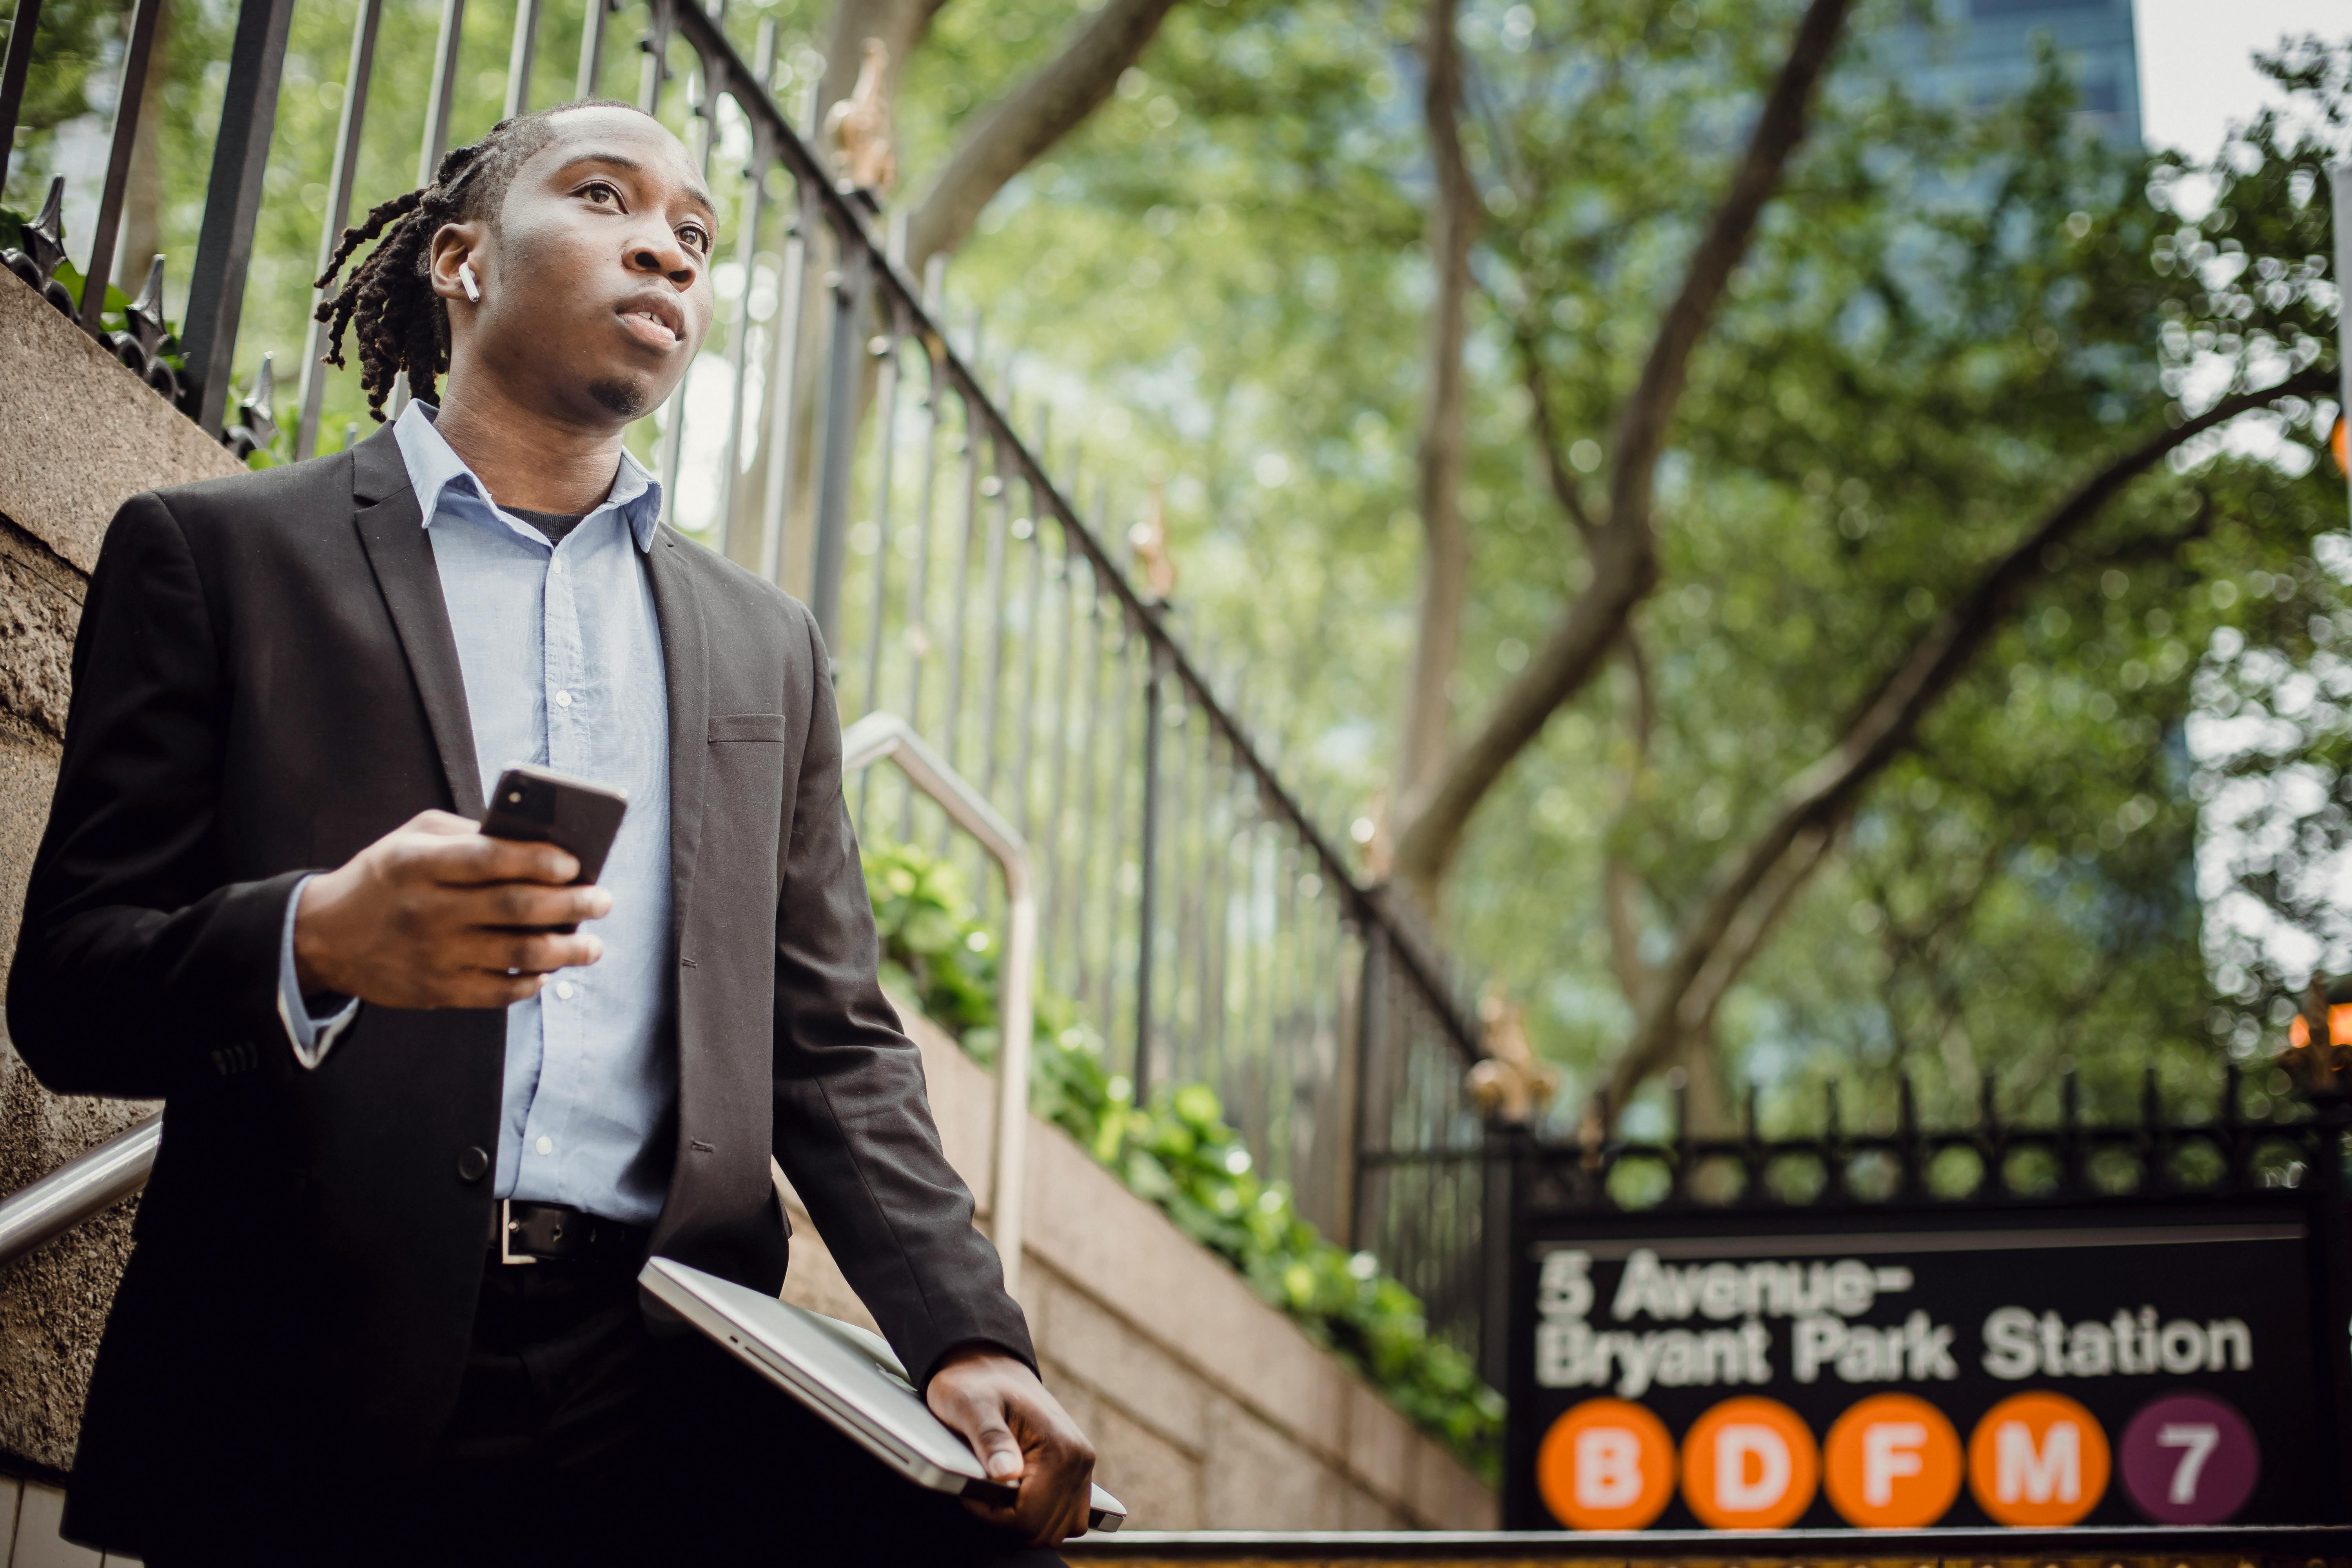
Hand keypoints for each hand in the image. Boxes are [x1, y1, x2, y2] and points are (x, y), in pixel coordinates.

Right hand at [293, 809, 611, 1008]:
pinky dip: (532, 982)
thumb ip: (469, 834)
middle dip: (571, 905)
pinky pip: (498, 992)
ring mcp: (433, 954)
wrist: (324, 936)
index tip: (575, 865)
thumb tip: (535, 841)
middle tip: (604, 901)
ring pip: (516, 954)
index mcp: (419, 864)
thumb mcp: (412, 838)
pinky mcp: (436, 990)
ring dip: (566, 951)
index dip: (538, 861)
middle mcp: (427, 910)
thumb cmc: (383, 877)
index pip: (490, 859)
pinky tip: (549, 971)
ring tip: (593, 945)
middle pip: (515, 907)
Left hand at [926, 1346, 1095, 1543]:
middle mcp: (1079, 1459)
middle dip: (1010, 1520)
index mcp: (1059, 1447)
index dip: (994, 1515)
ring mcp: (1082, 1466)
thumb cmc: (974, 1385)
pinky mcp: (1077, 1470)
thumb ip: (990, 1439)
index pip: (1031, 1517)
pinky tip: (1019, 1494)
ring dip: (1028, 1521)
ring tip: (1001, 1493)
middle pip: (1047, 1529)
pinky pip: (1069, 1515)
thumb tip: (1007, 1474)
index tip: (974, 1491)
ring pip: (1061, 1528)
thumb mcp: (971, 1407)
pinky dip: (1044, 1515)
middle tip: (984, 1489)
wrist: (988, 1366)